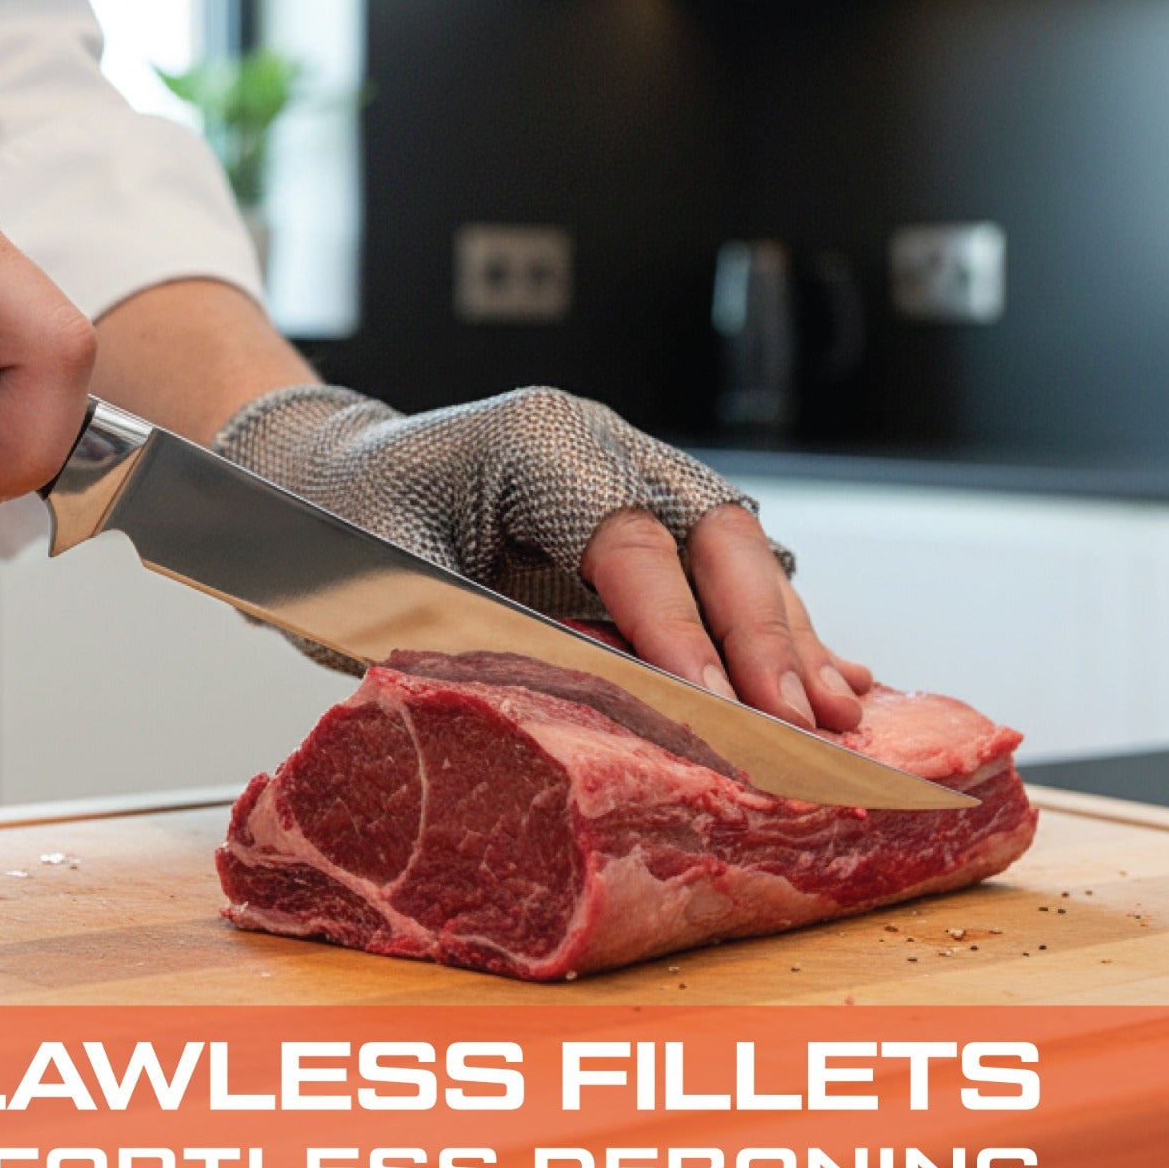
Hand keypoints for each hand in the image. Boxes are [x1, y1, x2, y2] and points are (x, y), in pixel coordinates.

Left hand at [213, 382, 870, 730]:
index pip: (633, 541)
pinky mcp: (638, 515)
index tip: (721, 709)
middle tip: (806, 724)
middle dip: (764, 634)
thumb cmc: (344, 525)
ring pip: (735, 550)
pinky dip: (769, 625)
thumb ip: (483, 636)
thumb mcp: (388, 584)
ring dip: (787, 634)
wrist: (326, 478)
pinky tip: (827, 673)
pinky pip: (718, 568)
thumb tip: (590, 712)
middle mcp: (600, 444)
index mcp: (537, 443)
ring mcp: (628, 472)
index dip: (682, 631)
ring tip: (842, 714)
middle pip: (715, 532)